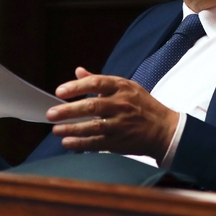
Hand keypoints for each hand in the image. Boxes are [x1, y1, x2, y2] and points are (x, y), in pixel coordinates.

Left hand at [47, 67, 179, 162]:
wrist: (164, 129)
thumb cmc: (142, 105)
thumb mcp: (126, 87)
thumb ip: (100, 81)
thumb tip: (78, 71)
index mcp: (122, 87)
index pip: (96, 83)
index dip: (77, 86)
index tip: (60, 91)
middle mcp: (121, 104)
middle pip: (92, 106)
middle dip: (69, 110)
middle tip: (51, 114)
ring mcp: (121, 124)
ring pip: (93, 126)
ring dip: (72, 128)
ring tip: (55, 129)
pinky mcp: (120, 141)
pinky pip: (97, 142)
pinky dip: (80, 143)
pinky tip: (67, 142)